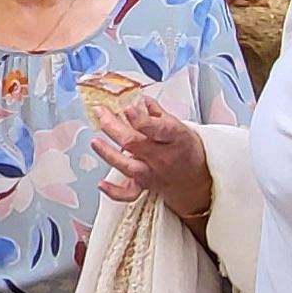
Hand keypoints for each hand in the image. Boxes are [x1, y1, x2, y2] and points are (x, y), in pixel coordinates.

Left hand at [92, 99, 209, 216]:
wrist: (197, 179)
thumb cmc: (186, 148)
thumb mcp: (179, 126)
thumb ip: (157, 113)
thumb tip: (141, 99)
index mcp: (174, 137)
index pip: (157, 129)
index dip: (141, 120)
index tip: (128, 108)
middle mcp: (162, 156)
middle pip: (134, 143)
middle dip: (112, 126)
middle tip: (99, 112)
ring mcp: (152, 173)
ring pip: (127, 166)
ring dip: (108, 154)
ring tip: (94, 141)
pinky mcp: (145, 185)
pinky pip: (129, 193)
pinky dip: (114, 191)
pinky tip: (101, 184)